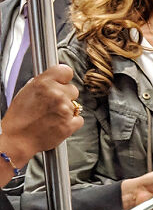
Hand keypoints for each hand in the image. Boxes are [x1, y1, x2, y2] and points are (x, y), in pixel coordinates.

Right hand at [0, 64, 82, 185]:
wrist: (17, 139)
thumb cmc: (19, 117)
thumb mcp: (26, 92)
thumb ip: (44, 83)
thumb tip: (56, 78)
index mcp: (43, 83)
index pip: (66, 71)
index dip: (64, 78)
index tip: (62, 82)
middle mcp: (56, 94)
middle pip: (73, 89)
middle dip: (66, 96)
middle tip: (53, 105)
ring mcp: (64, 109)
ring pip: (76, 105)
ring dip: (67, 110)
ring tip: (52, 116)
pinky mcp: (70, 124)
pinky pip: (79, 119)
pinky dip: (72, 122)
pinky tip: (58, 124)